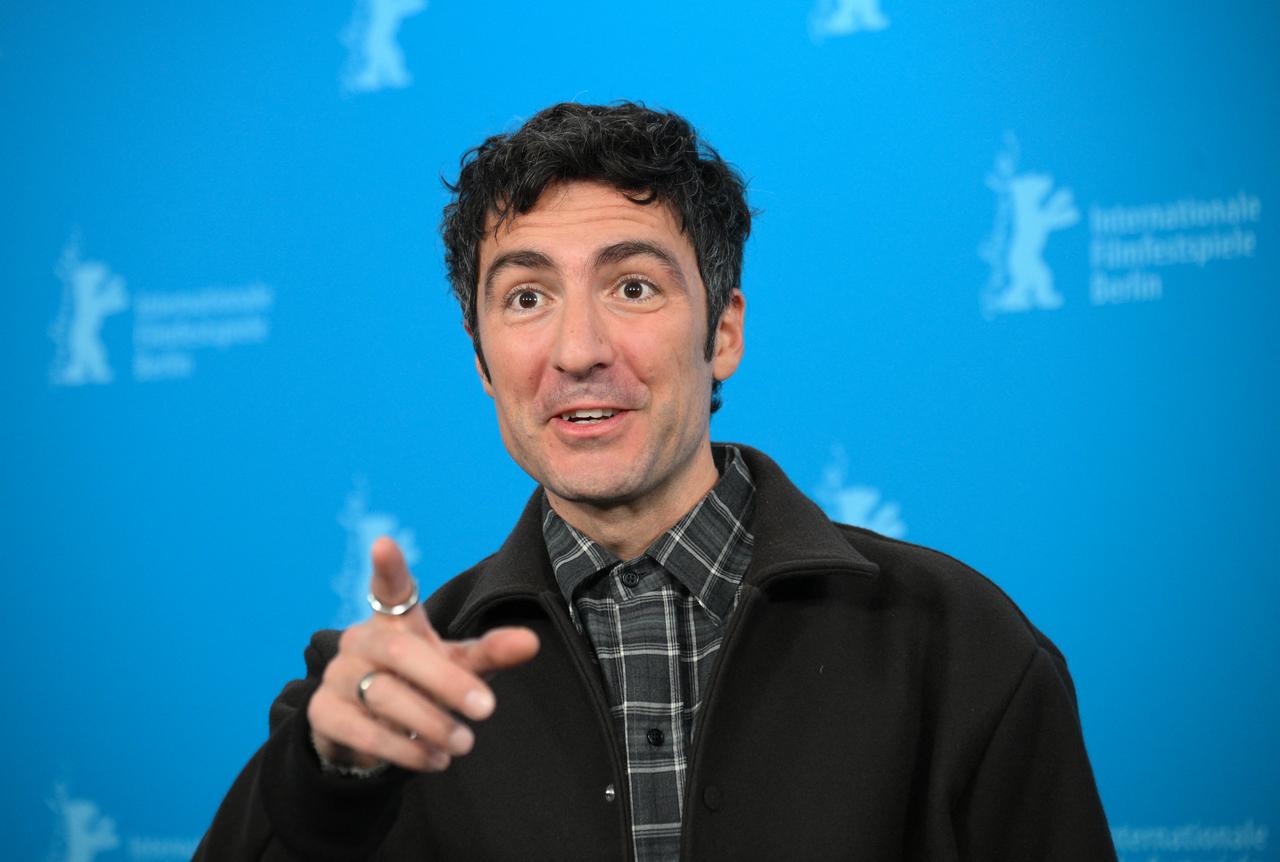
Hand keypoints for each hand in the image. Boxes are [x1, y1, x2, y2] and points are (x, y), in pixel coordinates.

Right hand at [308, 537, 539, 771]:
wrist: (367, 731)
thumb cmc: (420, 684)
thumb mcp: (457, 666)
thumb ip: (491, 652)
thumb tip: (532, 642)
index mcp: (394, 619)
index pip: (390, 587)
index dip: (388, 567)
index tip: (384, 544)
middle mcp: (361, 640)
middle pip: (400, 651)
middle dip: (446, 682)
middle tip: (487, 709)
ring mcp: (337, 674)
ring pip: (382, 694)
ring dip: (430, 722)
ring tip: (464, 743)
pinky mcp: (323, 713)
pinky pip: (362, 731)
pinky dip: (404, 750)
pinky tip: (435, 760)